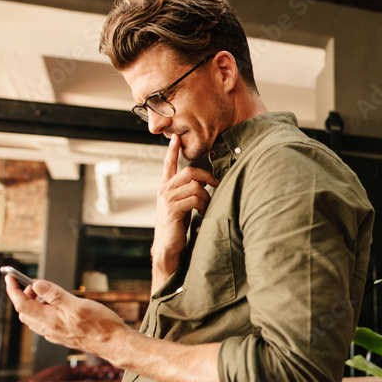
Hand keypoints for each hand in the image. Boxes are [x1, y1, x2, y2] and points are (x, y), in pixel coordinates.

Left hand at [4, 276, 131, 359]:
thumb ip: (56, 295)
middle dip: (24, 295)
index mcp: (50, 320)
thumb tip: (37, 285)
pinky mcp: (62, 336)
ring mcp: (55, 334)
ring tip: (47, 293)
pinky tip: (56, 307)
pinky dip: (43, 312)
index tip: (10, 277)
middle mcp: (49, 329)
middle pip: (24, 312)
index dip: (13, 289)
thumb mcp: (79, 305)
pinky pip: (44, 324)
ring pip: (33, 319)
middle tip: (36, 284)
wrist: (113, 344)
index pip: (22, 304)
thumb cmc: (101, 325)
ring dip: (33, 304)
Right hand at [152, 135, 218, 286]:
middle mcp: (164, 190)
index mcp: (165, 186)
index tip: (175, 137)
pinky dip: (203, 204)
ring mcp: (167, 199)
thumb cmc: (177, 225)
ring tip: (206, 206)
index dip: (172, 150)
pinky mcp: (172, 210)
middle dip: (207, 176)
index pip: (168, 164)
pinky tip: (203, 212)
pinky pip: (195, 198)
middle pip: (189, 172)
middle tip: (217, 184)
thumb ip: (188, 190)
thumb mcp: (181, 204)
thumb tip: (205, 180)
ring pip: (195, 186)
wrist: (167, 245)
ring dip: (206, 196)